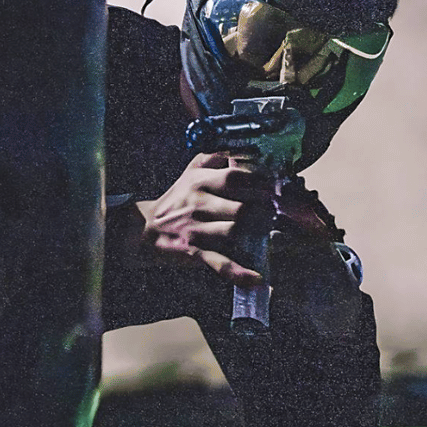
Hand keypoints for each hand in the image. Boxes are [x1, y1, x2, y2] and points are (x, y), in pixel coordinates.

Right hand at [134, 153, 269, 286]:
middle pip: (241, 207)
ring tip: (273, 234)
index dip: (261, 183)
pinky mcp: (194, 252)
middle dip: (265, 212)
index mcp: (200, 181)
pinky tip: (257, 278)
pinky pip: (219, 262)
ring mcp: (196, 229)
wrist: (147, 229)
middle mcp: (198, 203)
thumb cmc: (179, 198)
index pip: (236, 177)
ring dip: (258, 235)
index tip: (277, 189)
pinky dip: (238, 272)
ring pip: (235, 232)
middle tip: (279, 214)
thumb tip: (248, 147)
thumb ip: (218, 155)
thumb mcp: (193, 170)